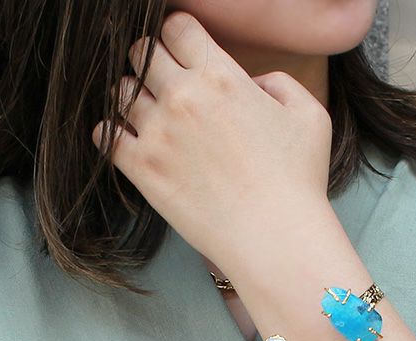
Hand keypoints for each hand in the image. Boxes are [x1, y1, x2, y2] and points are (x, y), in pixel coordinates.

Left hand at [91, 11, 332, 266]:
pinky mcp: (142, 169)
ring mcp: (158, 132)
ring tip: (149, 117)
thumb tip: (253, 83)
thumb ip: (280, 83)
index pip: (177, 27)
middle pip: (142, 51)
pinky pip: (105, 135)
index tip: (181, 52)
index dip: (178, 35)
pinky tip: (127, 141)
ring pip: (121, 90)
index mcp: (222, 75)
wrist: (275, 237)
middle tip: (163, 84)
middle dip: (151, 61)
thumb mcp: (311, 117)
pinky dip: (111, 132)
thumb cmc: (298, 182)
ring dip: (132, 98)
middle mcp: (184, 96)